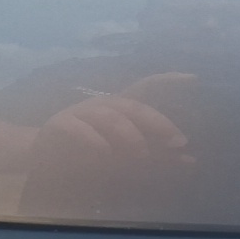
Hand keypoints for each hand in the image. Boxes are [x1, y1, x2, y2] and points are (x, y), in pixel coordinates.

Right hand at [31, 73, 195, 170]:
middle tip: (177, 142)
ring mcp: (80, 112)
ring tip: (142, 154)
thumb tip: (191, 159)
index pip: (147, 87)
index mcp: (120, 107)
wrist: (44, 156)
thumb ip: (155, 157)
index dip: (170, 80)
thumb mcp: (125, 156)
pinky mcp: (60, 124)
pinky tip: (105, 153)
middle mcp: (103, 104)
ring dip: (129, 135)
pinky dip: (94, 141)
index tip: (195, 79)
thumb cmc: (89, 152)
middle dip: (158, 122)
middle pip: (133, 106)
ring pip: (109, 116)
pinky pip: (79, 129)